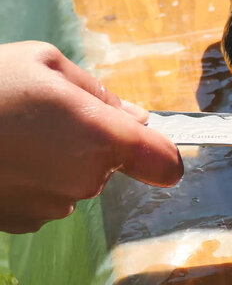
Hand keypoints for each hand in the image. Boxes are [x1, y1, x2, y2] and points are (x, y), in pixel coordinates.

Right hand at [0, 42, 182, 233]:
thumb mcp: (43, 62)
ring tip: (9, 131)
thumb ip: (99, 93)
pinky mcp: (20, 222)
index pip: (164, 162)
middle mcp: (84, 180)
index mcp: (100, 138)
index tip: (152, 146)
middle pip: (110, 165)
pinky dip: (27, 178)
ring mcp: (51, 206)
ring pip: (74, 180)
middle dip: (90, 141)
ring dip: (55, 159)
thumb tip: (136, 118)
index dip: (162, 153)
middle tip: (42, 112)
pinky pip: (41, 196)